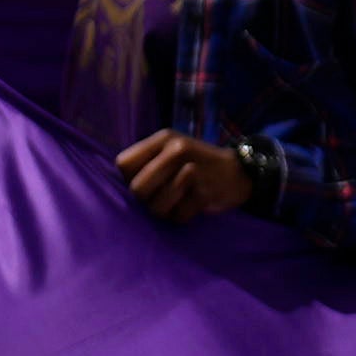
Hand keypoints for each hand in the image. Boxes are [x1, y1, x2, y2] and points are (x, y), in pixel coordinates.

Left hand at [117, 133, 258, 223]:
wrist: (239, 171)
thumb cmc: (196, 163)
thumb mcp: (173, 150)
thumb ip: (147, 160)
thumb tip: (117, 184)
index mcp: (164, 139)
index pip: (123, 164)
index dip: (128, 179)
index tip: (145, 181)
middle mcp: (176, 151)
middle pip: (137, 189)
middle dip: (145, 200)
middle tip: (159, 196)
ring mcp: (192, 171)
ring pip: (156, 207)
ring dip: (164, 211)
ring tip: (176, 201)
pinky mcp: (204, 193)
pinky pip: (178, 216)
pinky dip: (182, 216)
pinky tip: (191, 206)